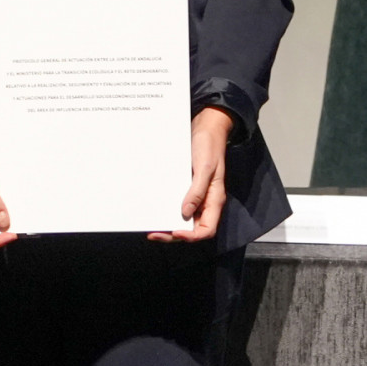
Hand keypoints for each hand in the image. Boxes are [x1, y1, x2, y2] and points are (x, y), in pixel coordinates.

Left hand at [149, 106, 231, 242]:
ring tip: (152, 227)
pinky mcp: (187, 190)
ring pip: (183, 220)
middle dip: (174, 234)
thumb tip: (185, 213)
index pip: (207, 230)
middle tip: (154, 233)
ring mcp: (196, 197)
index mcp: (214, 200)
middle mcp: (205, 202)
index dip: (191, 236)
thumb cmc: (209, 147)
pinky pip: (178, 206)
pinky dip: (167, 211)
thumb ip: (197, 191)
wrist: (206, 129)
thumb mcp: (205, 168)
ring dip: (168, 225)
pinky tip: (155, 211)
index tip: (174, 231)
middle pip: (192, 229)